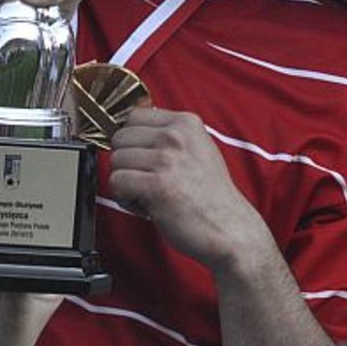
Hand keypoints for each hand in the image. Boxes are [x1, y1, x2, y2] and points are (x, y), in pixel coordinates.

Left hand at [109, 107, 275, 273]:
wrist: (230, 229)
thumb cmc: (210, 196)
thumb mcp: (197, 150)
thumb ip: (169, 135)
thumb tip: (134, 125)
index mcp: (186, 123)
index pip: (134, 117)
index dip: (132, 141)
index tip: (143, 159)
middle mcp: (176, 136)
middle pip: (120, 138)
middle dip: (127, 163)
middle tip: (146, 181)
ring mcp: (167, 159)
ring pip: (116, 161)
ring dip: (126, 183)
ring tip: (149, 195)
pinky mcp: (157, 185)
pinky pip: (117, 182)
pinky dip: (125, 199)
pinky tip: (146, 206)